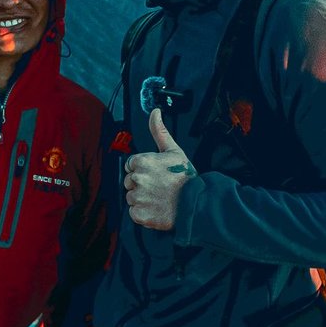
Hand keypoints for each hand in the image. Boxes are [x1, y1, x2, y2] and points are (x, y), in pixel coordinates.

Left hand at [124, 108, 194, 230]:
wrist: (196, 204)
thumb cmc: (186, 178)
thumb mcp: (173, 150)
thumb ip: (159, 131)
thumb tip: (155, 112)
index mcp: (142, 161)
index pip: (131, 165)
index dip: (143, 170)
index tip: (156, 175)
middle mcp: (137, 178)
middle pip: (130, 182)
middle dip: (141, 184)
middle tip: (159, 187)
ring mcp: (137, 197)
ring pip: (131, 198)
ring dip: (142, 199)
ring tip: (159, 198)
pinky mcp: (139, 214)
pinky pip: (134, 213)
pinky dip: (143, 213)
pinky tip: (156, 208)